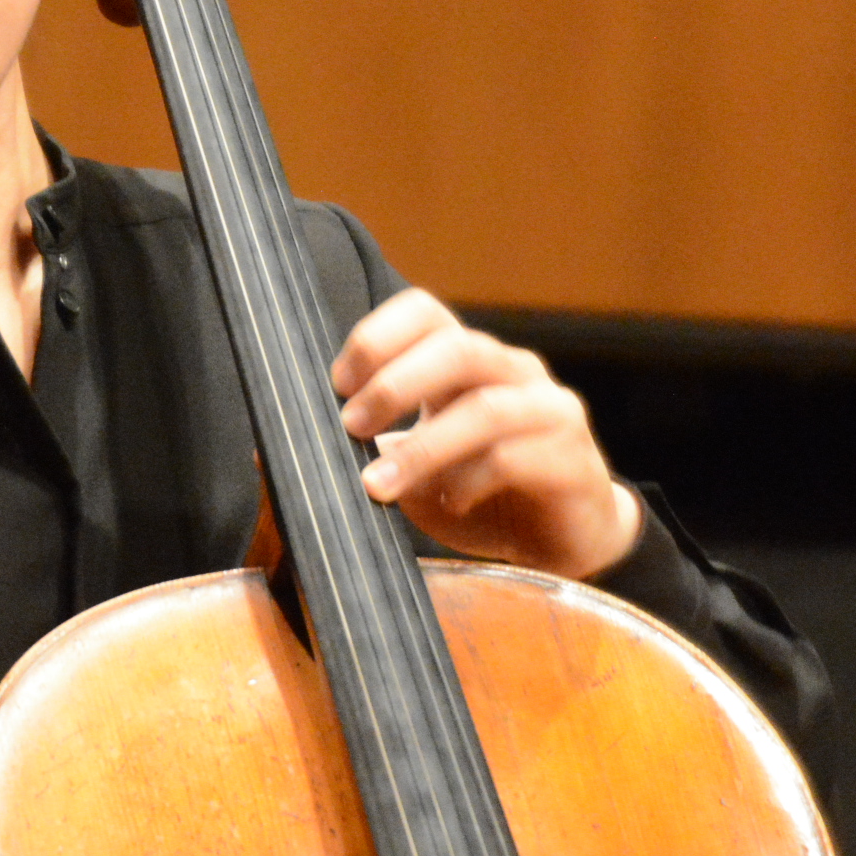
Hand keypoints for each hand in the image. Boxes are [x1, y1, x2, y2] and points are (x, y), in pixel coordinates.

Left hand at [330, 289, 641, 578]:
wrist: (566, 541)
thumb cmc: (484, 495)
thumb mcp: (418, 473)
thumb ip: (374, 455)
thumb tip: (283, 454)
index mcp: (469, 363)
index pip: (426, 313)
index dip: (377, 337)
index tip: (337, 385)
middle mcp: (512, 372)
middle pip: (457, 348)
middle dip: (395, 385)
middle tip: (349, 428)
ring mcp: (548, 410)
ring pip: (485, 408)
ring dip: (423, 447)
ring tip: (379, 485)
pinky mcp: (572, 458)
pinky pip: (515, 457)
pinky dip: (470, 481)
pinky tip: (449, 503)